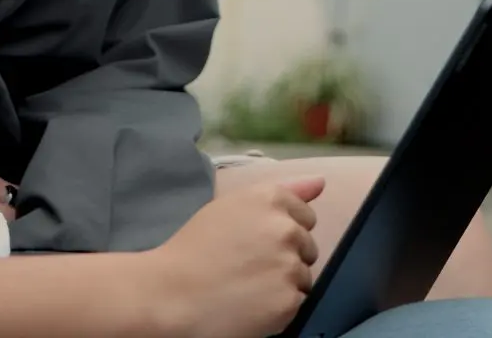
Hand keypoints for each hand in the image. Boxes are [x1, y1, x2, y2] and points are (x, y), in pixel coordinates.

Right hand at [140, 176, 324, 337]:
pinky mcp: (289, 300)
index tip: (256, 242)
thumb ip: (283, 191)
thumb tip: (320, 182)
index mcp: (271, 199)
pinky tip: (251, 305)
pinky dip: (279, 308)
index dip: (281, 232)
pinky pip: (297, 303)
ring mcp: (289, 265)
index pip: (306, 215)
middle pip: (308, 247)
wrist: (170, 293)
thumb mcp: (232, 206)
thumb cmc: (194, 249)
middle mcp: (286, 228)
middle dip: (286, 257)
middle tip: (248, 266)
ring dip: (283, 284)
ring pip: (303, 277)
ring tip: (247, 286)